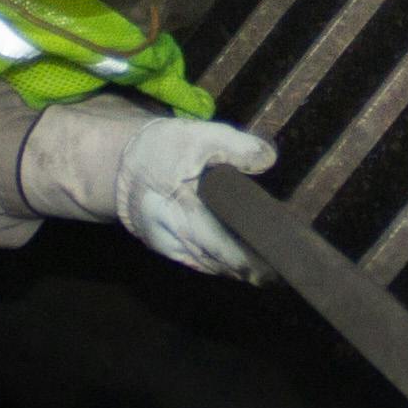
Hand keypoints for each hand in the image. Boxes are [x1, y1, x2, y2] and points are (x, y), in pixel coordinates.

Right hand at [19, 107, 275, 280]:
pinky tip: (246, 266)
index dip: (248, 256)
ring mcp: (168, 246)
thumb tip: (268, 159)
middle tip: (285, 270)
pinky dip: (223, 266)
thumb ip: (235, 146)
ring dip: (240, 270)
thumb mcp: (199, 136)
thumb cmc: (164, 148)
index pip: (219, 241)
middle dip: (251, 268)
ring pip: (210, 266)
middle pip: (218, 260)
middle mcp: (171, 235)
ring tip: (273, 271)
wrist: (121, 164)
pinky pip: (200, 263)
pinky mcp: (168, 249)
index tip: (278, 259)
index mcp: (178, 207)